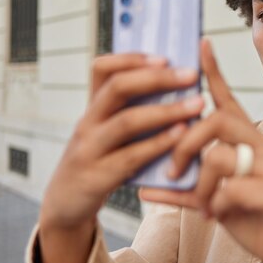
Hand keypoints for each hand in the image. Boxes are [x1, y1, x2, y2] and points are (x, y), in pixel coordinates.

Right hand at [39, 53, 203, 230]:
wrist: (66, 205)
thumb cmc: (100, 162)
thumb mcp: (109, 132)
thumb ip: (133, 112)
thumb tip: (177, 86)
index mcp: (93, 107)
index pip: (102, 69)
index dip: (132, 58)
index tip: (164, 57)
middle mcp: (87, 123)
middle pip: (117, 88)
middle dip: (157, 78)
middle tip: (191, 75)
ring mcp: (89, 149)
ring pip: (127, 121)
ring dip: (166, 111)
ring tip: (197, 105)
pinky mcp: (97, 177)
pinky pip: (131, 156)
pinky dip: (159, 144)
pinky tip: (182, 136)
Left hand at [140, 40, 262, 262]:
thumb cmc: (255, 218)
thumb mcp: (215, 200)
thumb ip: (187, 189)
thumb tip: (147, 186)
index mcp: (251, 142)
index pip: (228, 100)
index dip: (213, 72)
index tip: (200, 44)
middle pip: (216, 120)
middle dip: (184, 143)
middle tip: (173, 170)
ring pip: (220, 157)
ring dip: (199, 185)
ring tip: (201, 204)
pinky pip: (233, 190)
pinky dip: (215, 205)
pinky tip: (218, 216)